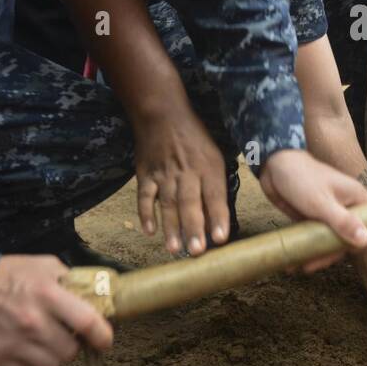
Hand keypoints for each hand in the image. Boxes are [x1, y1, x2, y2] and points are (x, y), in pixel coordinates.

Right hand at [0, 255, 113, 365]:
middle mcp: (33, 322)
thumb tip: (95, 295)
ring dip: (51, 357)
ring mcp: (13, 343)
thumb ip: (70, 281)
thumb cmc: (7, 273)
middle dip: (73, 346)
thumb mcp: (44, 265)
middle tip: (64, 336)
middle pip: (70, 352)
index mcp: (49, 295)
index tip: (105, 341)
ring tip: (42, 343)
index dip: (103, 336)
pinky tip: (21, 348)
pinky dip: (27, 365)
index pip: (88, 323)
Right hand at [131, 103, 228, 255]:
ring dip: (171, 227)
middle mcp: (187, 172)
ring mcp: (164, 174)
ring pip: (168, 203)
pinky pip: (144, 196)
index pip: (215, 195)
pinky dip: (145, 213)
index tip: (221, 239)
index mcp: (209, 167)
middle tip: (196, 251)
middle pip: (190, 203)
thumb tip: (221, 218)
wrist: (163, 114)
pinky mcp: (146, 174)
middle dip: (194, 228)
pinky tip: (149, 231)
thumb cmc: (195, 139)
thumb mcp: (214, 154)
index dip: (218, 217)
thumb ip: (216, 184)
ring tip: (175, 249)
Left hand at [260, 148, 366, 271]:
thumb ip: (344, 222)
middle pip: (348, 238)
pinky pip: (315, 236)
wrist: (273, 164)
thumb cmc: (302, 178)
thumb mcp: (322, 203)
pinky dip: (307, 248)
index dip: (364, 243)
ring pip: (330, 240)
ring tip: (296, 266)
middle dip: (330, 255)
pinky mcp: (313, 217)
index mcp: (357, 198)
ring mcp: (329, 212)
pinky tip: (294, 260)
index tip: (346, 257)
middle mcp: (346, 206)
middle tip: (310, 266)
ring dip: (316, 255)